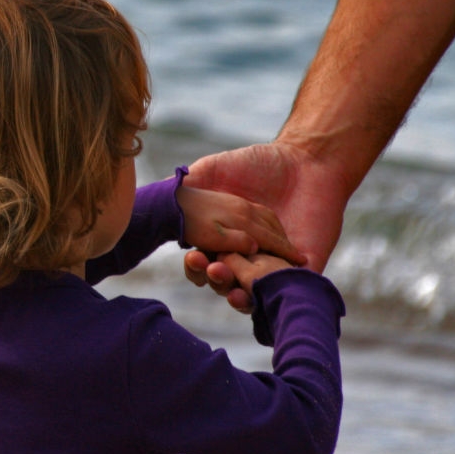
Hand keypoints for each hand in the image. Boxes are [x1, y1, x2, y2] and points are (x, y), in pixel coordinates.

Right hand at [181, 141, 348, 311]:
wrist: (306, 158)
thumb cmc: (258, 161)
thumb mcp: (212, 169)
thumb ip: (187, 185)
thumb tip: (148, 199)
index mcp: (223, 237)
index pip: (205, 262)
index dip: (196, 267)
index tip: (192, 257)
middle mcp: (247, 254)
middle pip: (226, 280)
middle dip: (216, 280)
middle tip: (214, 269)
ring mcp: (276, 262)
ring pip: (255, 290)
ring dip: (241, 296)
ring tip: (235, 292)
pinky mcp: (305, 265)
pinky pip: (291, 288)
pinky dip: (278, 293)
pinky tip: (265, 291)